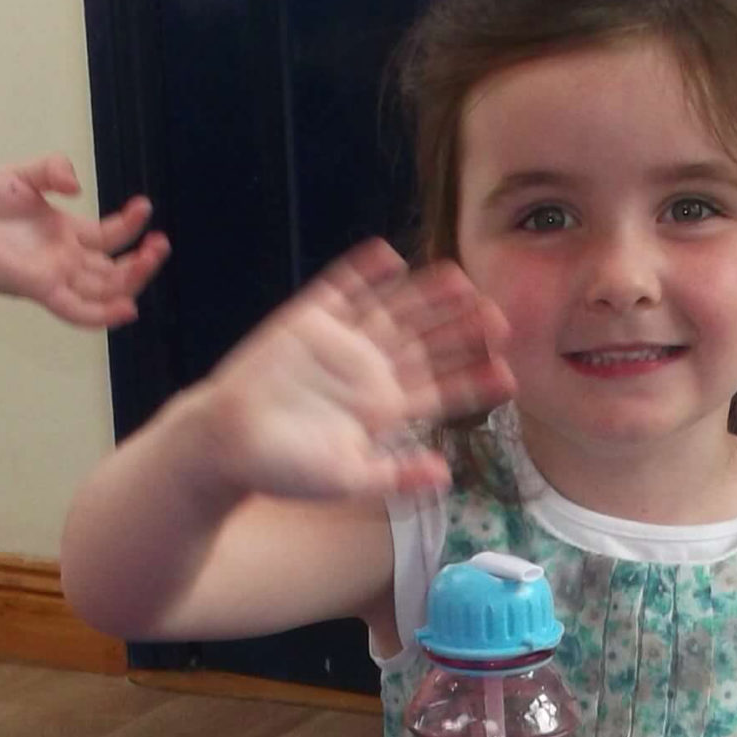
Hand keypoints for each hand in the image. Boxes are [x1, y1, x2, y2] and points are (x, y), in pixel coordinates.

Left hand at [0, 153, 168, 367]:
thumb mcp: (20, 175)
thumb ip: (50, 170)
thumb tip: (77, 186)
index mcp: (66, 236)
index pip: (111, 237)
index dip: (131, 225)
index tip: (145, 206)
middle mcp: (67, 261)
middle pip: (117, 271)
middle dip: (144, 259)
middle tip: (161, 243)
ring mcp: (57, 277)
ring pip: (107, 291)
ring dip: (133, 280)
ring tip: (151, 258)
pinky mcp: (40, 289)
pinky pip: (78, 310)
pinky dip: (103, 314)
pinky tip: (127, 309)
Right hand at [186, 240, 514, 504]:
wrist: (226, 444)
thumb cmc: (286, 470)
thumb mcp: (348, 480)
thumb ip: (396, 476)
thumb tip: (444, 475)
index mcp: (386, 410)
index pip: (441, 391)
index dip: (474, 382)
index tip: (509, 374)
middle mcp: (370, 372)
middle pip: (427, 344)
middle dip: (462, 331)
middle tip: (500, 316)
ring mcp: (341, 344)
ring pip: (394, 312)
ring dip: (426, 296)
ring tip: (461, 279)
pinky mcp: (306, 320)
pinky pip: (340, 290)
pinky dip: (362, 273)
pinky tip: (387, 256)